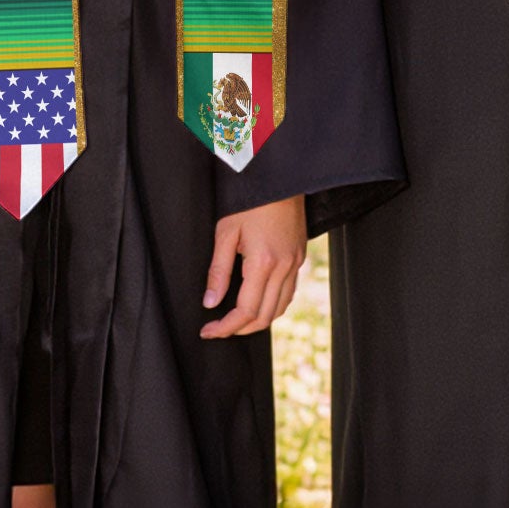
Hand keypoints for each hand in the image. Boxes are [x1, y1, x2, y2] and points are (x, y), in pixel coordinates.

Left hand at [200, 194, 306, 338]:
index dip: (225, 327)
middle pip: (264, 316)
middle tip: (219, 328)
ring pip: (280, 307)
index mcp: (263, 262)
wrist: (280, 177)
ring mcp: (295, 262)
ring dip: (258, 320)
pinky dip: (273, 305)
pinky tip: (258, 301)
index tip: (208, 331)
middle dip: (240, 329)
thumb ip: (218, 271)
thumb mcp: (226, 232)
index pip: (245, 311)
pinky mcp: (300, 256)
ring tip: (236, 320)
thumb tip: (210, 302)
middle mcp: (284, 266)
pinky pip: (289, 292)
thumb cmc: (251, 200)